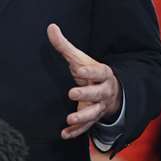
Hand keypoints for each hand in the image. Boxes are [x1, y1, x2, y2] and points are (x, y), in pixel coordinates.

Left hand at [48, 24, 122, 139]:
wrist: (109, 92)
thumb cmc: (90, 73)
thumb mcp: (80, 59)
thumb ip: (65, 46)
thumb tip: (51, 27)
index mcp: (102, 75)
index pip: (99, 72)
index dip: (90, 72)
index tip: (79, 70)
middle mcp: (103, 92)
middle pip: (97, 94)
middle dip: (86, 94)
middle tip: (72, 93)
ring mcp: (99, 107)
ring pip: (93, 113)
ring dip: (82, 117)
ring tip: (70, 118)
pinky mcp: (92, 119)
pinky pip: (86, 127)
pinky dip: (76, 131)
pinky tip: (65, 133)